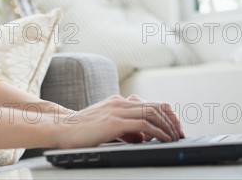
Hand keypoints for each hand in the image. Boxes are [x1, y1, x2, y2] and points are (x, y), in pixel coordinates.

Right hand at [55, 95, 183, 148]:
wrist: (61, 129)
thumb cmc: (82, 131)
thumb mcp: (108, 128)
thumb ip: (125, 130)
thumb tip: (143, 137)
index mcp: (118, 101)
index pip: (150, 103)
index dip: (166, 114)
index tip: (174, 127)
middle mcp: (120, 102)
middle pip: (155, 106)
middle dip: (172, 120)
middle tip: (180, 133)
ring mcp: (117, 110)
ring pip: (153, 113)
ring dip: (168, 126)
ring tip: (175, 138)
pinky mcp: (115, 122)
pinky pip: (144, 125)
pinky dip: (158, 132)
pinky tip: (163, 139)